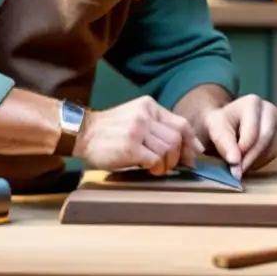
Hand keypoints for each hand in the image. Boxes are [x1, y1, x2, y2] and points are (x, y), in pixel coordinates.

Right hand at [74, 95, 204, 175]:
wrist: (81, 133)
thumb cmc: (110, 131)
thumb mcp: (135, 119)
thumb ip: (157, 128)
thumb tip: (188, 148)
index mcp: (148, 106)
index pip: (180, 124)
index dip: (191, 141)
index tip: (195, 154)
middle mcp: (144, 115)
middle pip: (177, 139)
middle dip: (178, 156)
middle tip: (171, 166)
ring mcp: (137, 130)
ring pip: (168, 150)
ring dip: (166, 164)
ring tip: (156, 167)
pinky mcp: (130, 146)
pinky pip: (155, 160)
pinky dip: (156, 168)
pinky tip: (148, 169)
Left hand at [201, 95, 276, 178]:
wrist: (222, 126)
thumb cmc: (217, 124)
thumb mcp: (215, 129)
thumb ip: (224, 142)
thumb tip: (235, 161)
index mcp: (253, 103)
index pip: (250, 131)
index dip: (240, 148)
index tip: (232, 163)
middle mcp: (269, 111)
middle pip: (263, 140)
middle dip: (248, 158)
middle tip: (234, 172)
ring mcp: (276, 126)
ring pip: (269, 150)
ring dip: (252, 162)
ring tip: (235, 166)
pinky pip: (270, 156)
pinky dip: (256, 163)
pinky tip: (243, 162)